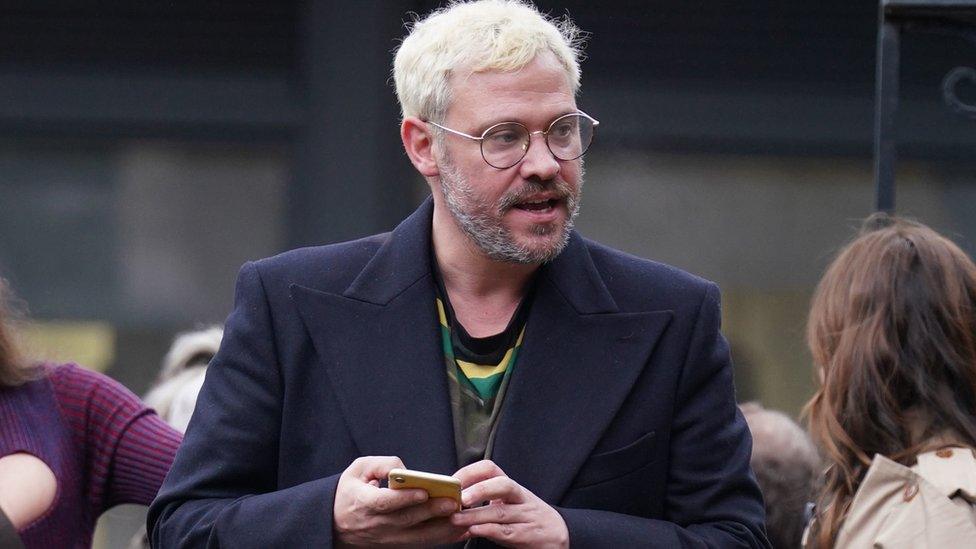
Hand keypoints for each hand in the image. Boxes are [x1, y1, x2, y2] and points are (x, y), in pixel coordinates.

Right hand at [333, 456, 468, 546]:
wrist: (335, 521)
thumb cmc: (350, 491)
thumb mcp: (358, 469)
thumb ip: (382, 464)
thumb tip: (404, 469)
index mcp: (364, 502)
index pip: (385, 502)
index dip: (405, 498)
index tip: (424, 491)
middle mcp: (376, 523)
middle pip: (406, 519)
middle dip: (431, 511)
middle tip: (453, 502)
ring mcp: (387, 537)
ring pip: (417, 536)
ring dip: (441, 528)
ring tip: (461, 517)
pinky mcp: (396, 544)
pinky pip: (420, 543)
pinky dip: (440, 539)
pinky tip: (458, 531)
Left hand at [451, 460, 568, 548]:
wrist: (557, 534)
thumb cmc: (524, 515)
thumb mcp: (508, 501)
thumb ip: (485, 498)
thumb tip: (450, 499)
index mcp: (510, 485)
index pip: (491, 469)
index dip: (471, 473)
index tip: (453, 481)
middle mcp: (519, 497)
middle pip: (503, 485)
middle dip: (480, 490)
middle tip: (460, 497)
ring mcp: (525, 516)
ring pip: (500, 512)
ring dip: (475, 515)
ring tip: (455, 518)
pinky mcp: (526, 535)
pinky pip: (507, 531)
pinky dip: (488, 530)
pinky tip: (473, 531)